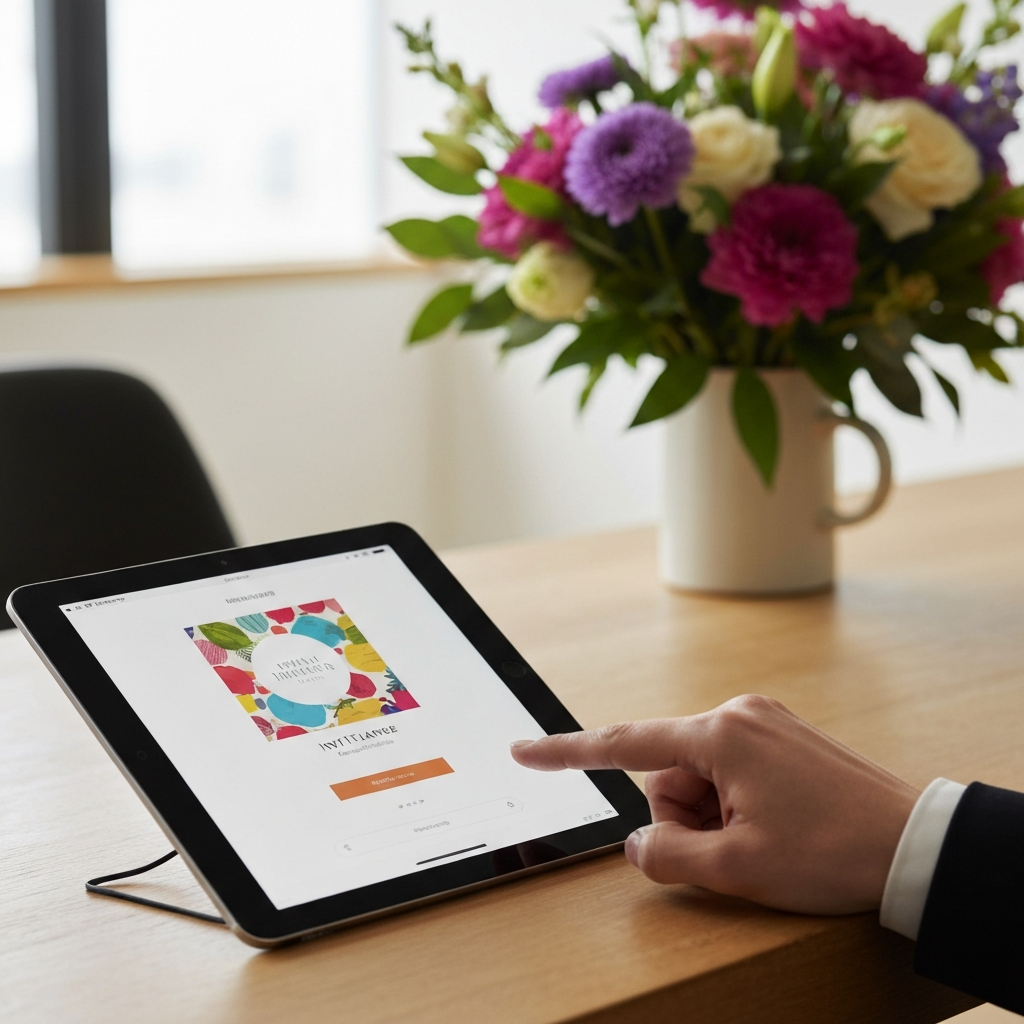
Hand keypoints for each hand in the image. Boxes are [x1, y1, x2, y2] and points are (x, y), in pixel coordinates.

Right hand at [511, 695, 918, 914]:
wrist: (916, 845)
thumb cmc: (834, 852)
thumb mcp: (737, 869)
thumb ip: (666, 856)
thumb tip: (636, 846)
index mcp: (721, 734)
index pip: (623, 744)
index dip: (566, 753)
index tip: (524, 752)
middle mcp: (738, 713)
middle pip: (668, 773)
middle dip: (684, 817)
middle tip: (733, 848)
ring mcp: (763, 722)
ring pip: (700, 776)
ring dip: (713, 815)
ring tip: (762, 838)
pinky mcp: (782, 736)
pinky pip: (731, 770)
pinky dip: (736, 804)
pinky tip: (776, 826)